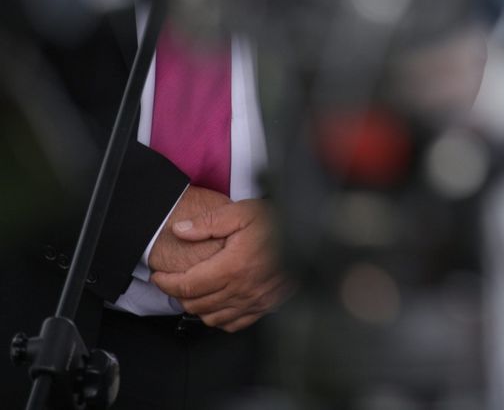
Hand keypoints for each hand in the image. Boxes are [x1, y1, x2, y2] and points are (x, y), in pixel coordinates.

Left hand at [150, 199, 290, 331]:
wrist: (312, 232)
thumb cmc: (278, 221)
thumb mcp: (242, 212)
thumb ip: (208, 223)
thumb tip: (179, 231)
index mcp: (232, 267)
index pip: (186, 286)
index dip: (166, 283)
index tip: (158, 276)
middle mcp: (243, 289)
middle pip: (195, 304)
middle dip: (178, 294)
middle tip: (173, 282)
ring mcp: (255, 300)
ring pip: (212, 317)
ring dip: (197, 307)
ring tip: (193, 292)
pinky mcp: (267, 305)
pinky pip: (234, 323)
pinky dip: (220, 318)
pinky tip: (218, 304)